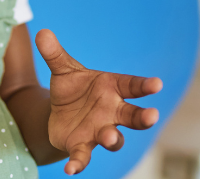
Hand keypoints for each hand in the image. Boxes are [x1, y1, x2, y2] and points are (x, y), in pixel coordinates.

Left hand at [35, 29, 162, 174]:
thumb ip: (54, 54)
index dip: (144, 85)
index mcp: (111, 88)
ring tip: (109, 137)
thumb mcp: (62, 69)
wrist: (58, 113)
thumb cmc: (71, 88)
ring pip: (113, 138)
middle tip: (152, 116)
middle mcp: (111, 112)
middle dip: (143, 117)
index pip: (131, 85)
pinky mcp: (81, 146)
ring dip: (112, 138)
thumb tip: (42, 33)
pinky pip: (83, 157)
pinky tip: (70, 170)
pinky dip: (78, 163)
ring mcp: (99, 131)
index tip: (157, 84)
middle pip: (132, 116)